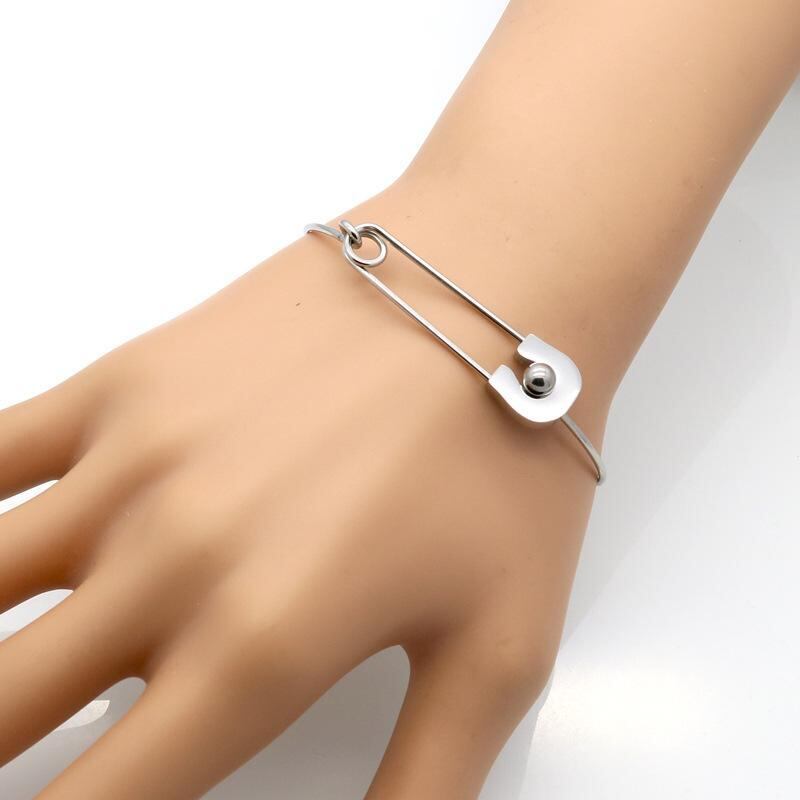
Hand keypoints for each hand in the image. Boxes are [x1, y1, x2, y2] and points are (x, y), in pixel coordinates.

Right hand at [0, 182, 601, 798]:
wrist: (492, 290)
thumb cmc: (505, 458)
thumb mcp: (496, 652)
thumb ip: (423, 789)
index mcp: (259, 648)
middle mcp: (169, 562)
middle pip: (1, 712)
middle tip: (25, 744)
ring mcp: (133, 461)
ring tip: (8, 673)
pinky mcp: (129, 380)